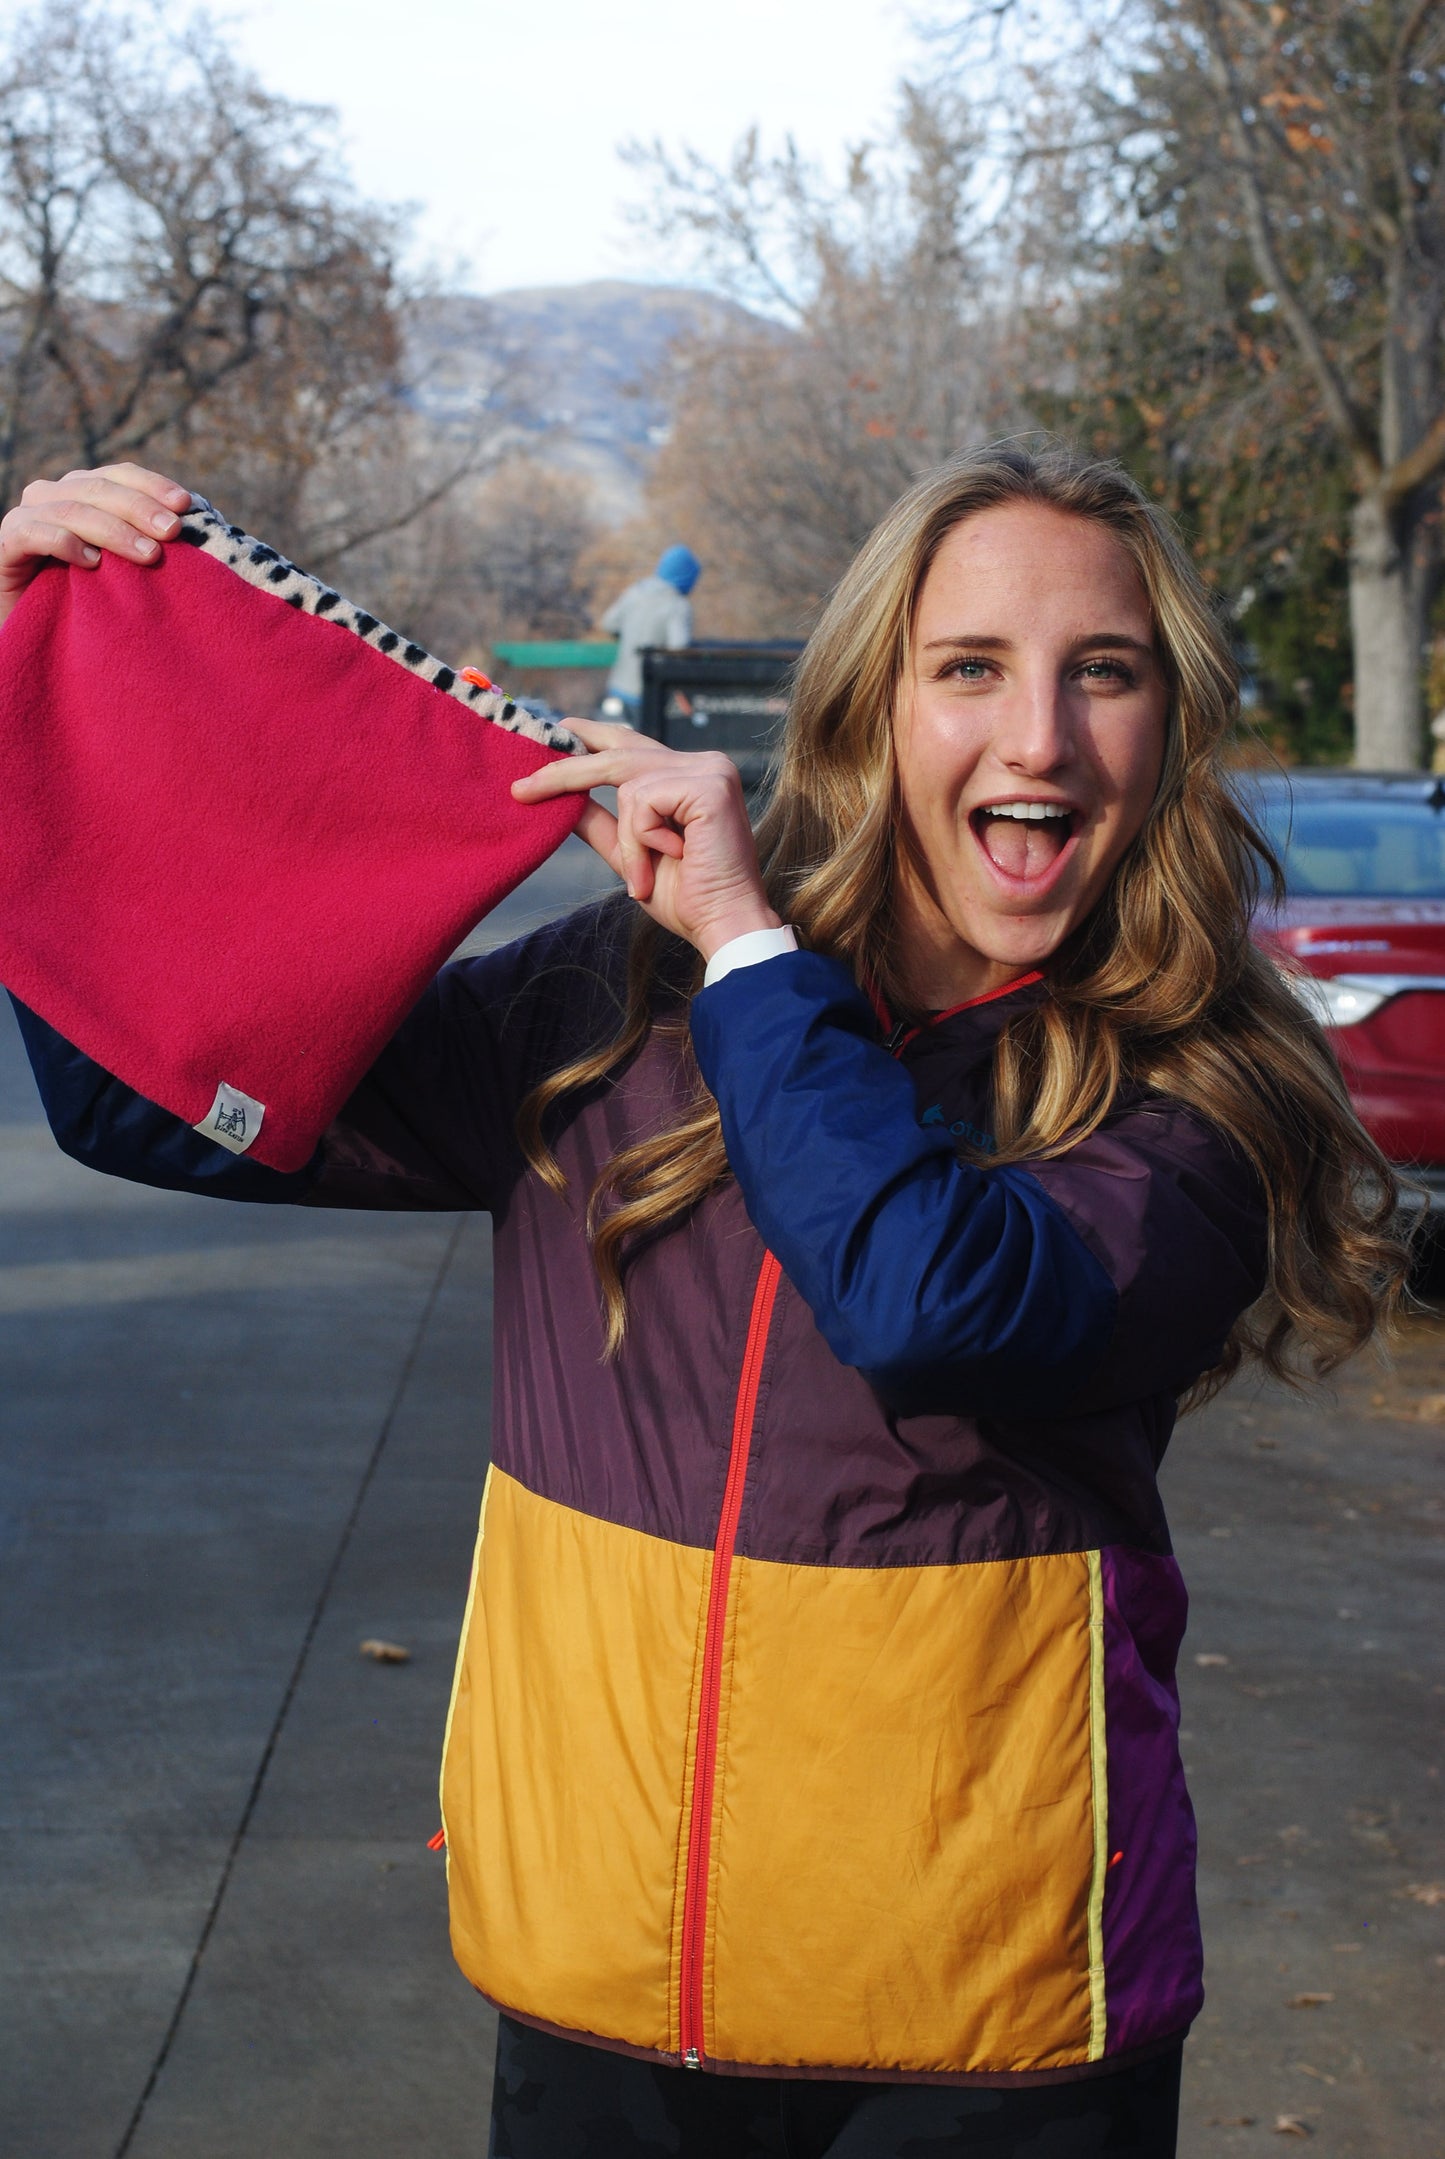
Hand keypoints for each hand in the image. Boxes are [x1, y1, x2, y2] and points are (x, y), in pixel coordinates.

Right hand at [0, 463, 191, 626]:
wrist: (40, 632)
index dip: (153, 485)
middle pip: (100, 488)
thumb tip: (197, 531)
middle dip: (140, 508)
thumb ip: (148, 542)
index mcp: (85, 491)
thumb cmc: (91, 599)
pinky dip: (65, 543)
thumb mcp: (125, 567)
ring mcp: (28, 515)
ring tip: (148, 554)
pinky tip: (92, 563)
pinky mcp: (7, 543)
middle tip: (172, 532)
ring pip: (72, 509)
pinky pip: (34, 532)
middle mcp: (54, 494)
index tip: (186, 506)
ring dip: (113, 530)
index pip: (121, 475)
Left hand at [512, 718, 779, 961]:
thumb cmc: (687, 897)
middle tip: (521, 789)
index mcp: (689, 775)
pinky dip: (643, 838)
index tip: (552, 733)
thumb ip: (601, 824)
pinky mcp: (710, 785)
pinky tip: (675, 856)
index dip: (589, 737)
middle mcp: (704, 764)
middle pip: (618, 753)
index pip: (630, 743)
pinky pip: (642, 800)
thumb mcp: (630, 854)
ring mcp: (710, 769)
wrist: (724, 924)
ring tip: (643, 879)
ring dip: (628, 841)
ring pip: (626, 783)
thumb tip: (561, 799)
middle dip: (567, 772)